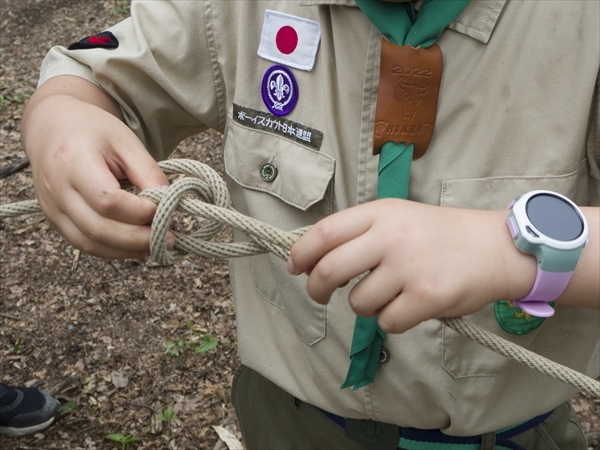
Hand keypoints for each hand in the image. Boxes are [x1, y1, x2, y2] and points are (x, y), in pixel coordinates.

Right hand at [21, 76, 170, 258]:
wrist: (54, 128)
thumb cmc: (93, 132)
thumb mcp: (126, 142)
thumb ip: (148, 172)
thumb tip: (168, 202)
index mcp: (73, 161)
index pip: (107, 200)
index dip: (139, 212)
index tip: (163, 209)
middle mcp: (57, 189)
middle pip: (98, 228)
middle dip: (138, 239)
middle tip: (168, 237)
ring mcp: (52, 208)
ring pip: (90, 243)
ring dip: (127, 250)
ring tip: (156, 245)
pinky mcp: (54, 221)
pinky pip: (84, 245)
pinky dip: (113, 251)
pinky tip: (135, 246)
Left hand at [288, 199, 537, 332]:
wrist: (494, 247)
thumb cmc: (438, 234)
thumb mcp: (396, 217)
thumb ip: (358, 233)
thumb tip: (312, 260)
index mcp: (380, 213)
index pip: (324, 232)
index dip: (300, 253)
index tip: (294, 267)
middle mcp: (391, 237)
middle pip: (329, 270)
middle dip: (316, 289)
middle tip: (320, 294)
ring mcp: (409, 267)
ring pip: (358, 302)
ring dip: (365, 306)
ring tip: (389, 294)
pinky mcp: (427, 297)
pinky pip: (387, 322)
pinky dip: (392, 320)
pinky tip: (410, 305)